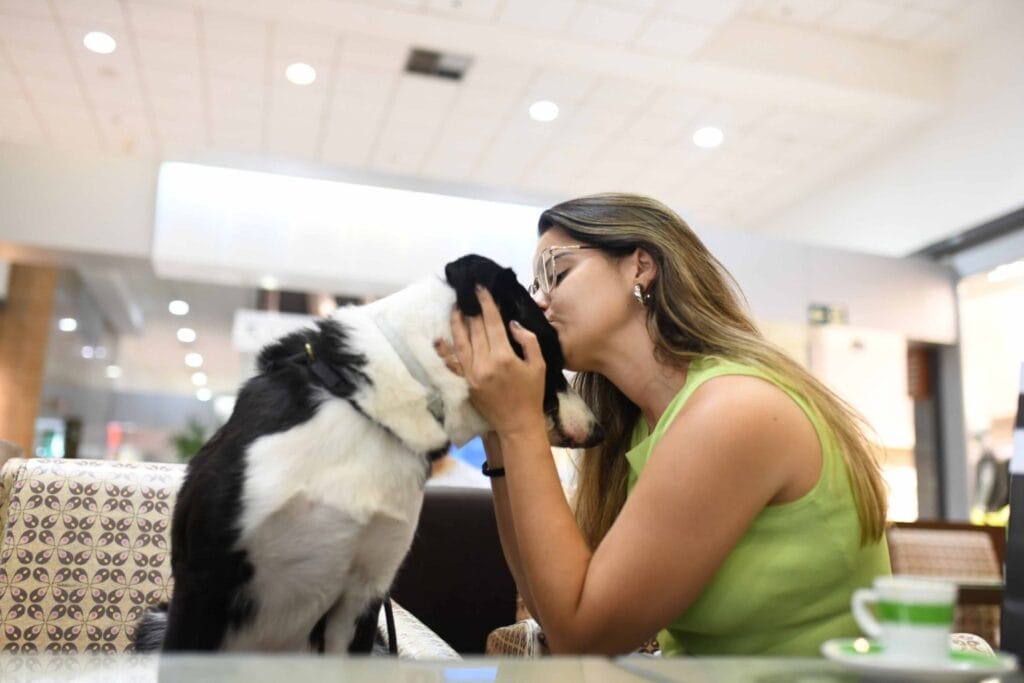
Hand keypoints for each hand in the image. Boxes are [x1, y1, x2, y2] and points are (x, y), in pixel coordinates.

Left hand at [447, 286, 547, 436]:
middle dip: (472, 309)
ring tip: (455, 307)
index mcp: (504, 357)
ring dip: (457, 322)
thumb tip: (510, 323)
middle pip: (475, 329)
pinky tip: (440, 337)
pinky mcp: (464, 383)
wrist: (518, 424)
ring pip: (460, 342)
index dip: (486, 304)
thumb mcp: (539, 365)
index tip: (481, 289)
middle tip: (468, 293)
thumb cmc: (532, 394)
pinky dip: (444, 349)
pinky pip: (452, 362)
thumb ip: (527, 340)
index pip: (492, 323)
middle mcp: (484, 363)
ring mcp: (471, 374)